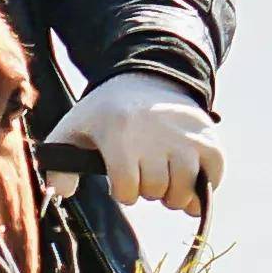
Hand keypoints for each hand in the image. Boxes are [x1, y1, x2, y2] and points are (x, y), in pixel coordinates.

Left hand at [51, 70, 222, 214]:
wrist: (146, 79)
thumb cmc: (105, 113)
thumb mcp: (73, 129)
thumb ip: (58, 163)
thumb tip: (61, 193)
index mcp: (119, 133)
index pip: (127, 190)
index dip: (123, 191)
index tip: (120, 178)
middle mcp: (155, 133)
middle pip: (156, 190)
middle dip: (148, 189)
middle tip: (144, 172)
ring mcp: (185, 134)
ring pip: (185, 189)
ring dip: (174, 193)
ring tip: (165, 177)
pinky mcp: (208, 135)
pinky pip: (213, 175)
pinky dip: (203, 185)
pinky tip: (189, 176)